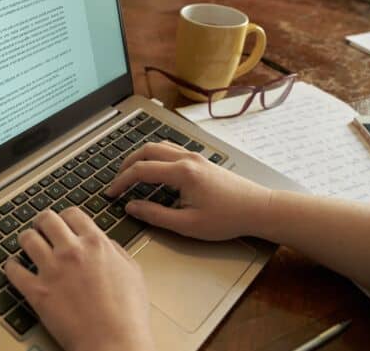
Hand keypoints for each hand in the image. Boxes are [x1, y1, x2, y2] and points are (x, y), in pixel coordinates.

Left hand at [4, 208, 153, 350]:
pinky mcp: (37, 291)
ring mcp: (52, 270)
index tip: (63, 221)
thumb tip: (107, 244)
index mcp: (96, 244)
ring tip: (27, 244)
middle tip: (41, 227)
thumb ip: (117, 252)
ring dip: (26, 239)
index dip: (65, 216)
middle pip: (46, 220)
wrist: (114, 342)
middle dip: (42, 222)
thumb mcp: (132, 272)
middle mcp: (71, 251)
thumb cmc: (127, 314)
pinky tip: (14, 267)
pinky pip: (14, 271)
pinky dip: (12, 267)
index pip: (72, 214)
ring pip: (27, 239)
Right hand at [105, 141, 271, 240]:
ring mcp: (195, 156)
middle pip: (146, 150)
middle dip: (127, 164)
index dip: (121, 181)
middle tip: (117, 181)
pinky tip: (155, 170)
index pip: (141, 170)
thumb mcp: (187, 225)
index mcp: (181, 173)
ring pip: (159, 146)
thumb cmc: (227, 219)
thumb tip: (132, 207)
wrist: (258, 209)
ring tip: (131, 173)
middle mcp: (187, 159)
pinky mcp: (201, 160)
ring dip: (141, 157)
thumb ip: (155, 215)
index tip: (111, 193)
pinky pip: (171, 150)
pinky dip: (156, 156)